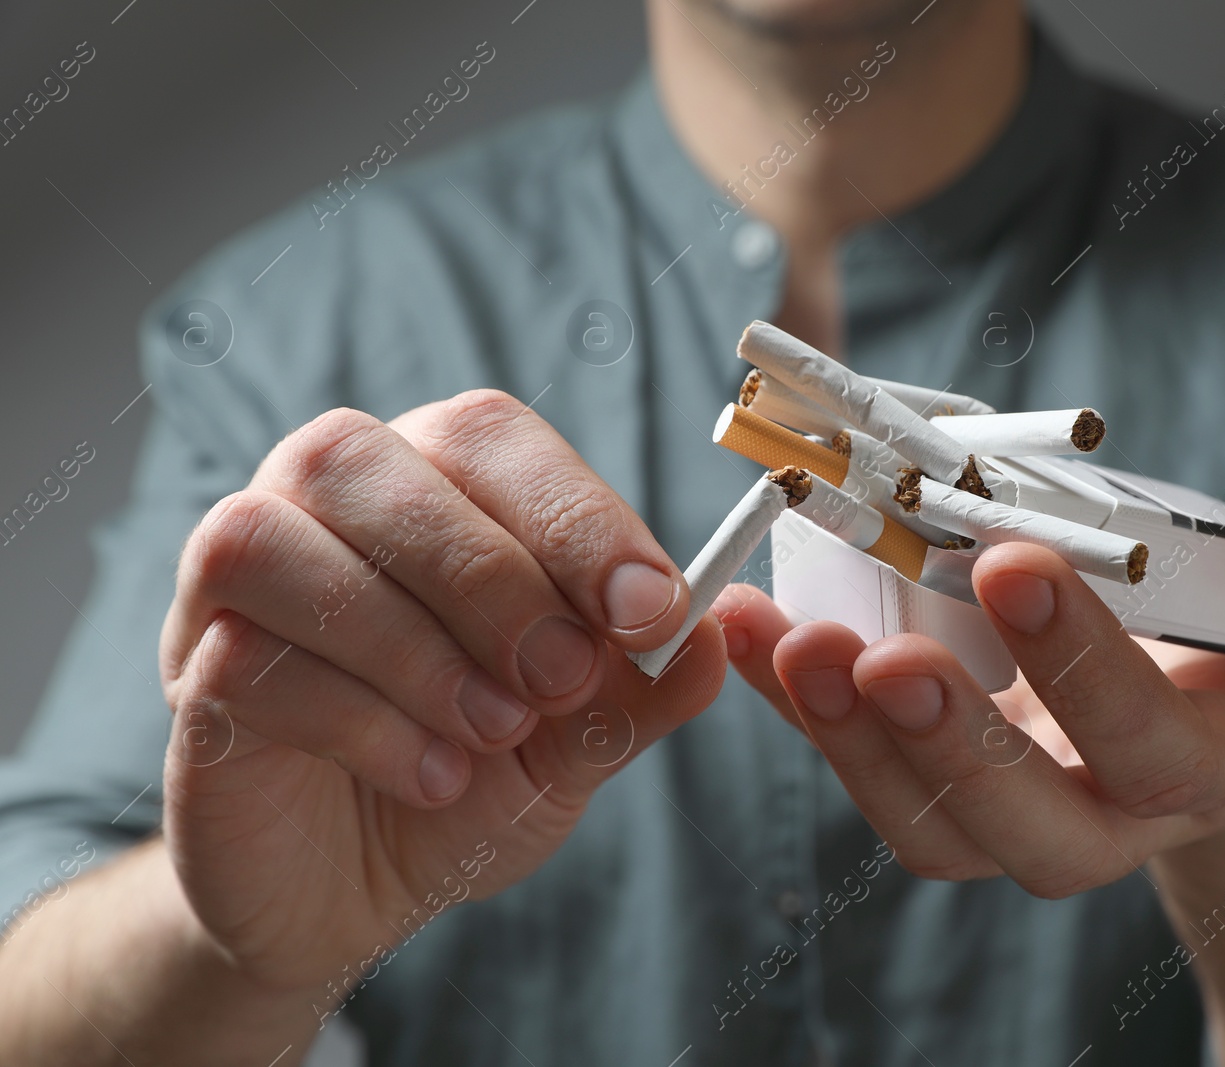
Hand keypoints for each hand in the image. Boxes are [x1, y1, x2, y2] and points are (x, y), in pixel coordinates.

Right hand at [158, 391, 723, 994]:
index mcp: (429, 483)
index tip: (651, 609)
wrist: (357, 890)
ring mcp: (235, 586)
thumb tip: (716, 638)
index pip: (487, 435)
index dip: (574, 513)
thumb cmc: (468, 778)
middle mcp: (319, 504)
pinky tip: (432, 775)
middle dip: (492, 577)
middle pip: (373, 463)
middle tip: (564, 680)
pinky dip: (359, 722)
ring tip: (497, 732)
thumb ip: (640, 686)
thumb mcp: (578, 738)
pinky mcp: (191, 676)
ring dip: (411, 645)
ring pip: (278, 541)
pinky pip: (243, 659)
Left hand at [716, 497, 1224, 893]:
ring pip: (923, 824)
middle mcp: (1102, 812)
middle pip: (1021, 825)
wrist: (1214, 675)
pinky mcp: (937, 768)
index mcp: (1207, 764)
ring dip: (844, 737)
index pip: (1146, 743)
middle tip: (879, 654)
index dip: (1083, 670)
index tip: (1016, 561)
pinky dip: (793, 701)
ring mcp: (1010, 803)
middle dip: (949, 748)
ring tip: (781, 641)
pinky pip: (859, 759)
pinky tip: (739, 624)